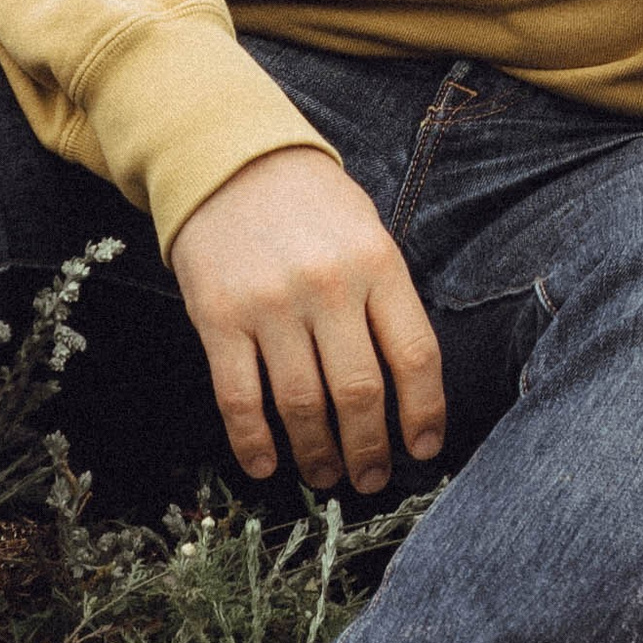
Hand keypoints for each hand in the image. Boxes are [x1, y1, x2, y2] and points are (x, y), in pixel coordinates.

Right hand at [168, 147, 445, 495]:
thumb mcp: (368, 234)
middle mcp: (328, 287)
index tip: (424, 449)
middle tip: (371, 479)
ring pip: (301, 404)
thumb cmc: (313, 206)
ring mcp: (270, 305)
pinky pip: (239, 397)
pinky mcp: (218, 319)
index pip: (416, 356)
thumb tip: (407, 388)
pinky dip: (254, 442)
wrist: (230, 163)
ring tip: (326, 475)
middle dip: (370, 449)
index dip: (424, 413)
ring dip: (317, 454)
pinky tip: (266, 465)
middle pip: (359, 392)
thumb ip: (387, 300)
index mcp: (378, 264)